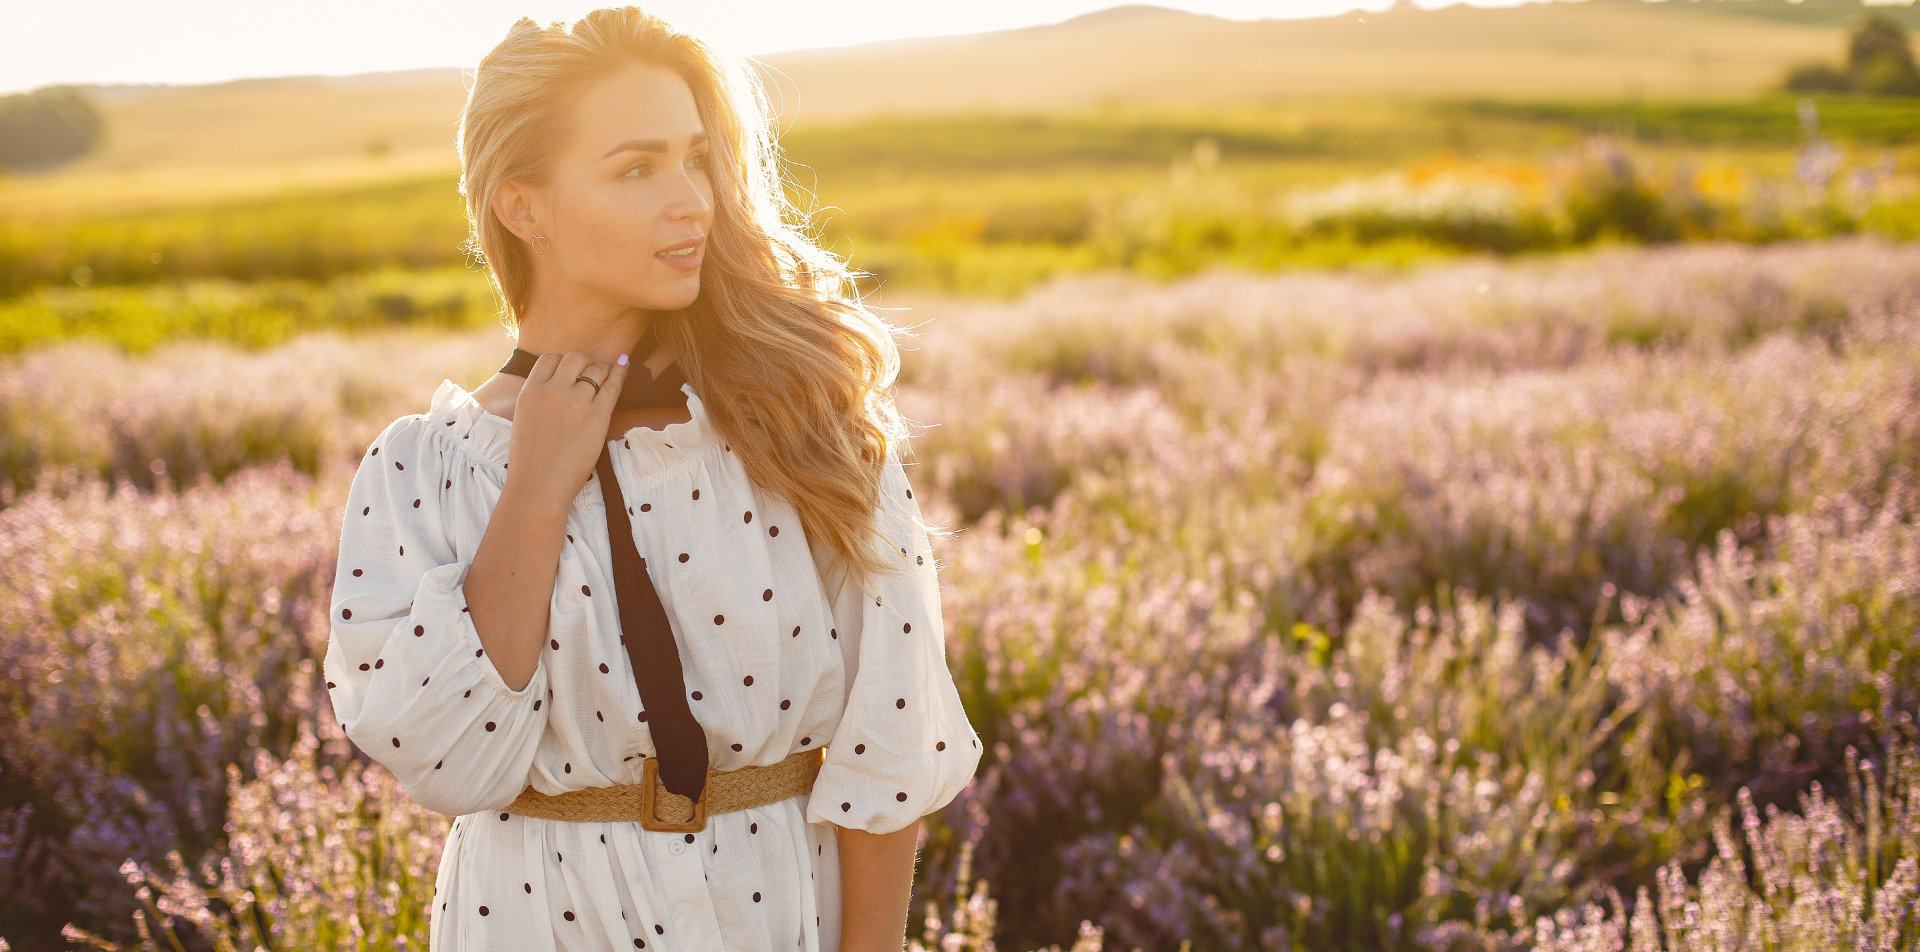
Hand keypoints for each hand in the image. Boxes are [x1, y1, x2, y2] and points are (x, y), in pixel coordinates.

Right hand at [504, 351, 628, 507]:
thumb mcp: (522, 420)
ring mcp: (576, 402)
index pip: (550, 359)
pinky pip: (613, 386)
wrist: (538, 487)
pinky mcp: (597, 416)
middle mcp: (553, 391)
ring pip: (596, 370)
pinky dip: (620, 374)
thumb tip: (552, 388)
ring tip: (606, 377)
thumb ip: (537, 399)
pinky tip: (624, 367)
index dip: (562, 363)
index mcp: (531, 391)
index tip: (570, 372)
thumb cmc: (530, 462)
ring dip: (602, 371)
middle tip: (590, 374)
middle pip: (575, 358)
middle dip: (584, 363)